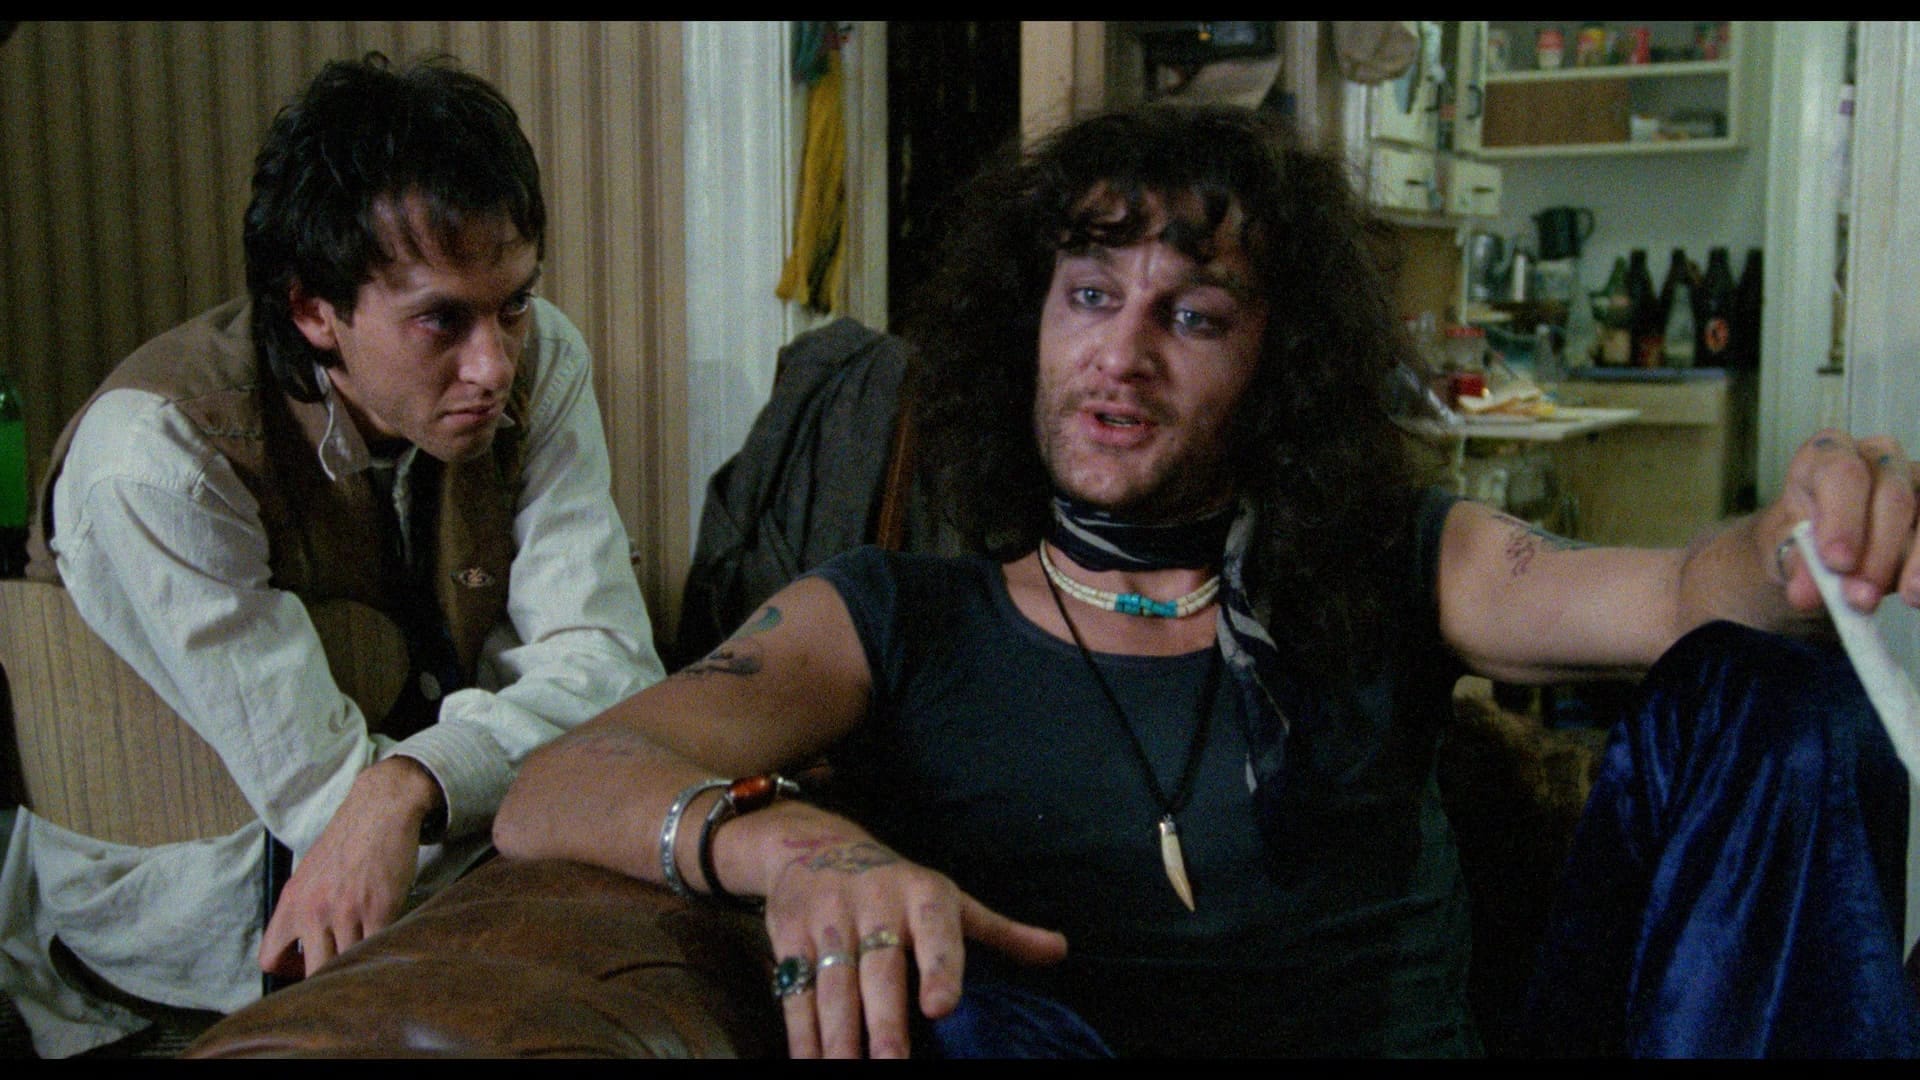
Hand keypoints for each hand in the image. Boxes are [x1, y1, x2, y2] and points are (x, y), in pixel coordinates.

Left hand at [258, 756, 443, 980]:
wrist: (380, 809)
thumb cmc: (347, 841)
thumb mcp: (309, 873)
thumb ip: (302, 909)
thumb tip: (306, 945)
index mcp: (290, 902)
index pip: (270, 959)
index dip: (289, 972)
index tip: (309, 964)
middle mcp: (313, 910)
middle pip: (314, 971)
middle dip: (330, 974)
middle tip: (344, 964)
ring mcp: (346, 911)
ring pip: (348, 963)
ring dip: (360, 961)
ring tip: (369, 949)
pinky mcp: (379, 908)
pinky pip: (377, 946)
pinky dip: (382, 949)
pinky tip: (386, 936)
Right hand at [762, 837, 1066, 1058]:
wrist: (810, 842)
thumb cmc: (897, 885)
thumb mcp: (950, 901)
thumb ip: (1002, 932)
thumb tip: (1060, 950)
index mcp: (923, 895)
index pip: (936, 932)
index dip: (939, 967)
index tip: (941, 1007)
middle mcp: (874, 903)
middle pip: (879, 971)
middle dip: (883, 1023)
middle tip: (891, 1066)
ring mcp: (827, 919)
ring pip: (833, 988)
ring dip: (837, 1039)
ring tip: (844, 1073)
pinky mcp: (788, 934)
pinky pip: (794, 991)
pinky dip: (800, 1033)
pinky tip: (808, 1061)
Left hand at [1771, 430, 1919, 613]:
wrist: (1825, 548)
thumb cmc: (1804, 538)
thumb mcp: (1790, 549)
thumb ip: (1798, 567)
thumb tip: (1806, 594)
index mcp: (1827, 453)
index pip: (1841, 474)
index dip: (1842, 519)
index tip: (1837, 563)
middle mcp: (1878, 456)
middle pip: (1892, 496)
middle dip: (1879, 552)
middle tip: (1862, 597)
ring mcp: (1916, 478)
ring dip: (1917, 560)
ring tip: (1907, 596)